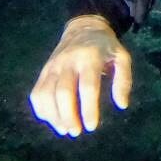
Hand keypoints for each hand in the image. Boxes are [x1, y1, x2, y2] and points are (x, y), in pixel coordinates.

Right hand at [29, 15, 131, 136]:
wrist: (83, 28)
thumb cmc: (105, 47)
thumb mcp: (122, 57)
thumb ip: (123, 80)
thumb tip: (121, 105)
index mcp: (90, 57)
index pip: (87, 86)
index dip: (88, 108)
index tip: (92, 126)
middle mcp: (68, 61)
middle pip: (63, 92)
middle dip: (68, 115)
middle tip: (77, 132)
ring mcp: (53, 66)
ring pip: (46, 94)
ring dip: (53, 116)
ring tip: (65, 130)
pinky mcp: (44, 71)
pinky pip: (37, 93)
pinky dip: (41, 109)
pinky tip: (53, 120)